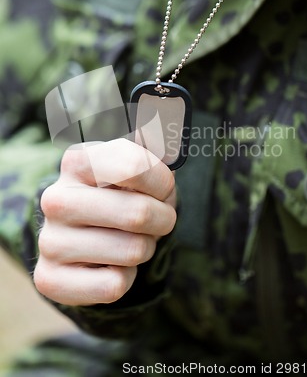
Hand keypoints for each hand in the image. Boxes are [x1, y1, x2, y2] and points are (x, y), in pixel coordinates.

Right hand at [34, 138, 176, 305]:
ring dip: (145, 248)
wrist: (84, 235)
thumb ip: (153, 141)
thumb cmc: (119, 193)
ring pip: (132, 252)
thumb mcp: (135, 163)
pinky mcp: (51, 279)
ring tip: (131, 238)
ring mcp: (49, 241)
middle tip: (158, 219)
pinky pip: (115, 285)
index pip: (136, 166)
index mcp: (77, 161)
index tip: (163, 187)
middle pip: (139, 214)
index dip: (162, 181)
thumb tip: (166, 110)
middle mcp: (55, 199)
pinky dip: (126, 277)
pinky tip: (110, 263)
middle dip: (163, 219)